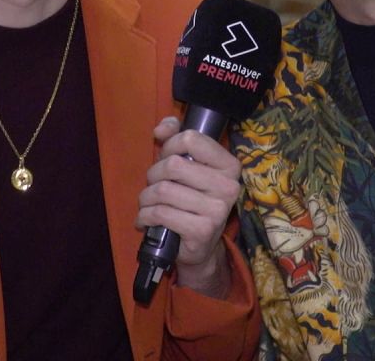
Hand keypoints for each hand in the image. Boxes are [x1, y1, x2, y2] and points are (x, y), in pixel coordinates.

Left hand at [134, 116, 240, 297]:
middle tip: (154, 187)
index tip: (165, 158)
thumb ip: (175, 139)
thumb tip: (161, 128)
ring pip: (162, 191)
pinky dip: (145, 217)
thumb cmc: (191, 200)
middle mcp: (229, 186)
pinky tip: (146, 221)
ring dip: (145, 199)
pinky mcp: (202, 230)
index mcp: (229, 165)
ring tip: (148, 205)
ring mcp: (217, 210)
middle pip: (173, 165)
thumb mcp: (187, 166)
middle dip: (153, 176)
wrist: (199, 247)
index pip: (191, 139)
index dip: (169, 146)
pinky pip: (160, 214)